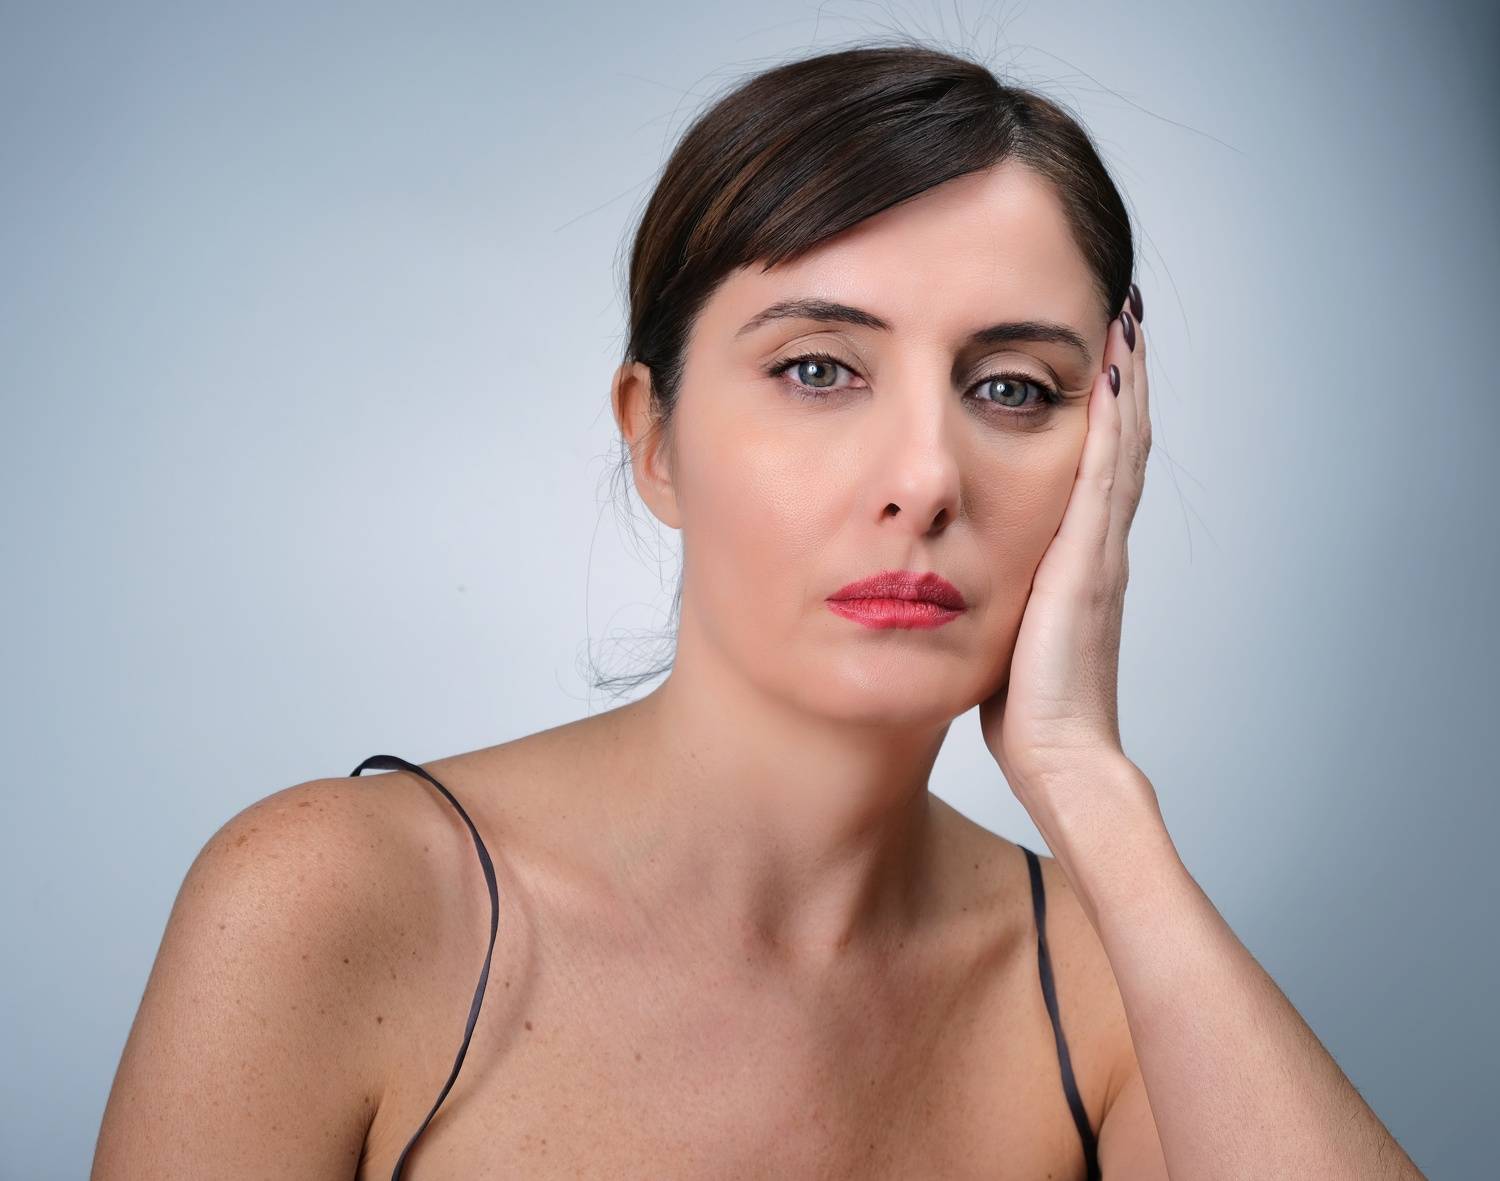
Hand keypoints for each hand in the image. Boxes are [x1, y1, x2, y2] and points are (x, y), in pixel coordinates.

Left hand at [979, 289, 1150, 801]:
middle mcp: (1099, 545)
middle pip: (1120, 441)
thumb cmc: (1028, 711)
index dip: (1102, 414)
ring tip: (1125, 318)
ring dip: (1124, 379)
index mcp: (1080, 562)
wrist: (1061, 755)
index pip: (1097, 468)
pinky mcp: (1089, 557)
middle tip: (1122, 313)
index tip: (1097, 358)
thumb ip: (998, 598)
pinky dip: (1113, 417)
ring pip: (1122, 444)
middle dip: (1121, 378)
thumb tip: (957, 577)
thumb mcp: (1007, 635)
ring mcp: (1101, 548)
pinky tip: (1110, 370)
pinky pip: (1106, 470)